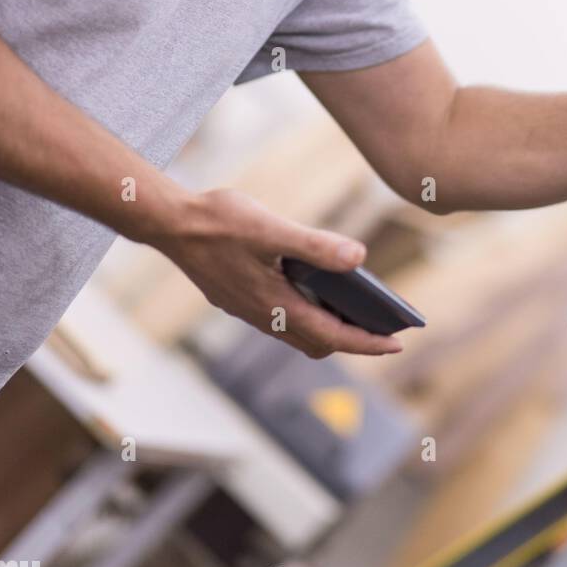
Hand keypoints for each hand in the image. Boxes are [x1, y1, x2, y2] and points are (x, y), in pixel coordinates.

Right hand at [150, 188, 402, 358]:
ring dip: (327, 326)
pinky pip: (279, 317)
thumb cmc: (219, 222)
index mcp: (276, 304)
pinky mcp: (237, 297)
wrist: (168, 223)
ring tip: (354, 308)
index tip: (398, 344)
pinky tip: (311, 284)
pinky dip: (304, 311)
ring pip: (297, 332)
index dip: (368, 343)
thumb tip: (359, 258)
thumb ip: (316, 245)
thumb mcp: (272, 229)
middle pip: (317, 342)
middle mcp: (262, 315)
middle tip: (382, 328)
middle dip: (352, 340)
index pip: (333, 335)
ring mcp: (247, 309)